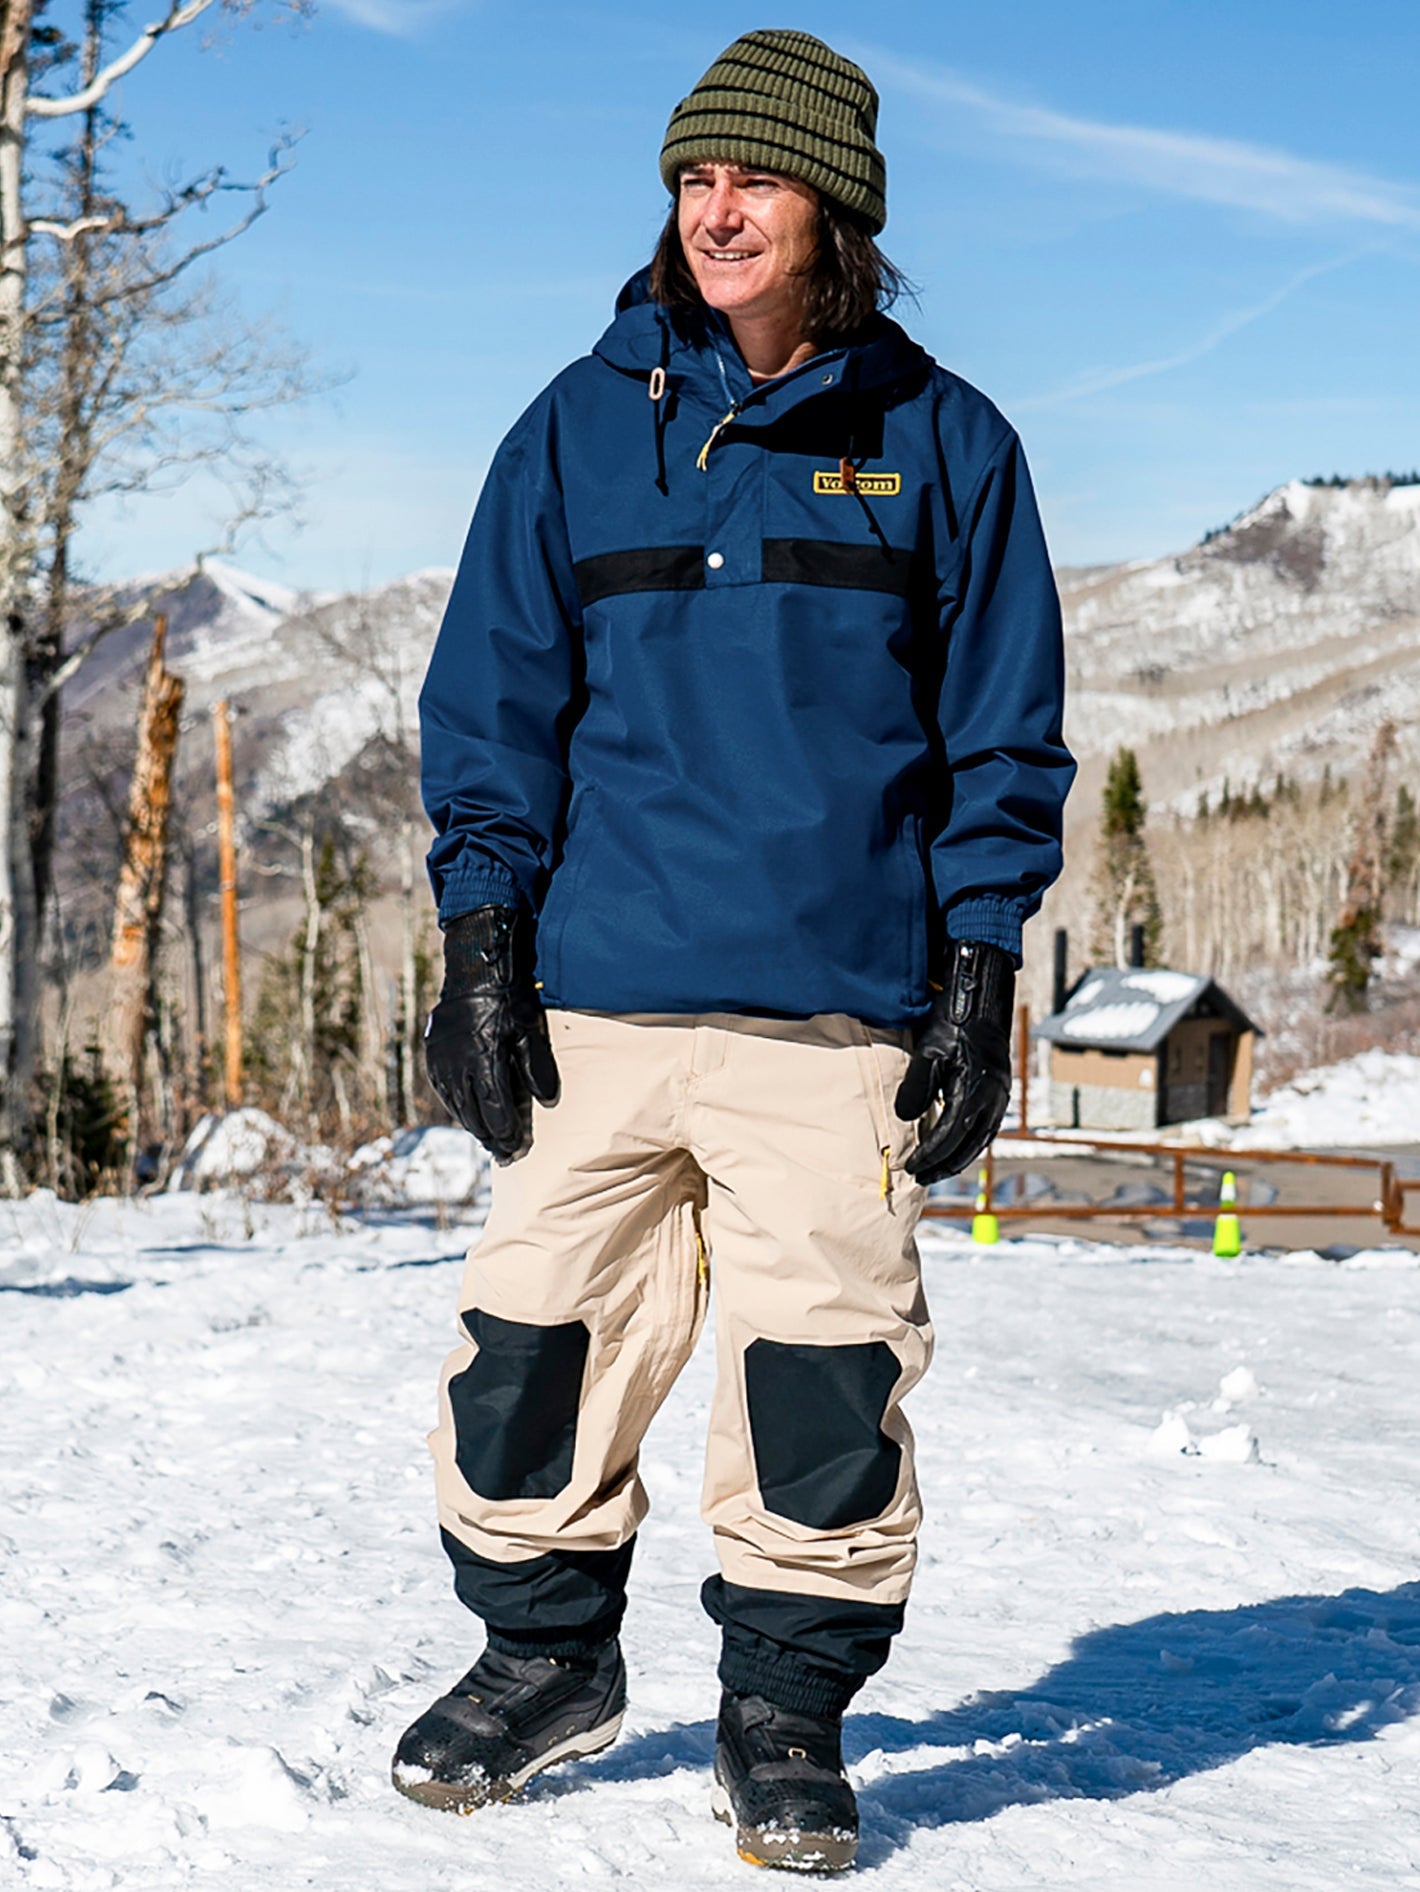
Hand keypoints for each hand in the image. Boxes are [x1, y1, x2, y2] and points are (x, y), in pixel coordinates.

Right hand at [424, 906, 558, 1161]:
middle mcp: (458, 1066)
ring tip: (487, 1139)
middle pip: (473, 1113)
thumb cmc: (508, 1000)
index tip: (515, 1148)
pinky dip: (457, 1106)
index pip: (494, 1108)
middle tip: (503, 1153)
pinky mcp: (433, 1055)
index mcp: (483, 1061)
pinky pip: (444, 1090)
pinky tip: (467, 1114)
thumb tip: (546, 1099)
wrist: (475, 972)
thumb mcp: (529, 1031)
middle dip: (489, 1135)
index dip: (505, 1131)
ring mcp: (442, 1061)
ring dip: (472, 1124)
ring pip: (456, 1105)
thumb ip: (536, 1067)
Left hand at [894, 940, 1014, 1183]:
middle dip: (944, 1165)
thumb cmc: (953, 1020)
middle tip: (920, 1178)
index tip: (909, 1166)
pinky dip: (969, 1142)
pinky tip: (955, 1146)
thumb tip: (905, 1120)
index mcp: (975, 1090)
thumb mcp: (928, 1050)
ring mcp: (1001, 1095)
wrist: (981, 996)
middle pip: (968, 1146)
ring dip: (958, 1157)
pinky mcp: (1001, 1089)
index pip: (948, 1136)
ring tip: (936, 1169)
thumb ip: (916, 1087)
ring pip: (980, 1139)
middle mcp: (993, 1098)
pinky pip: (987, 1126)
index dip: (928, 1155)